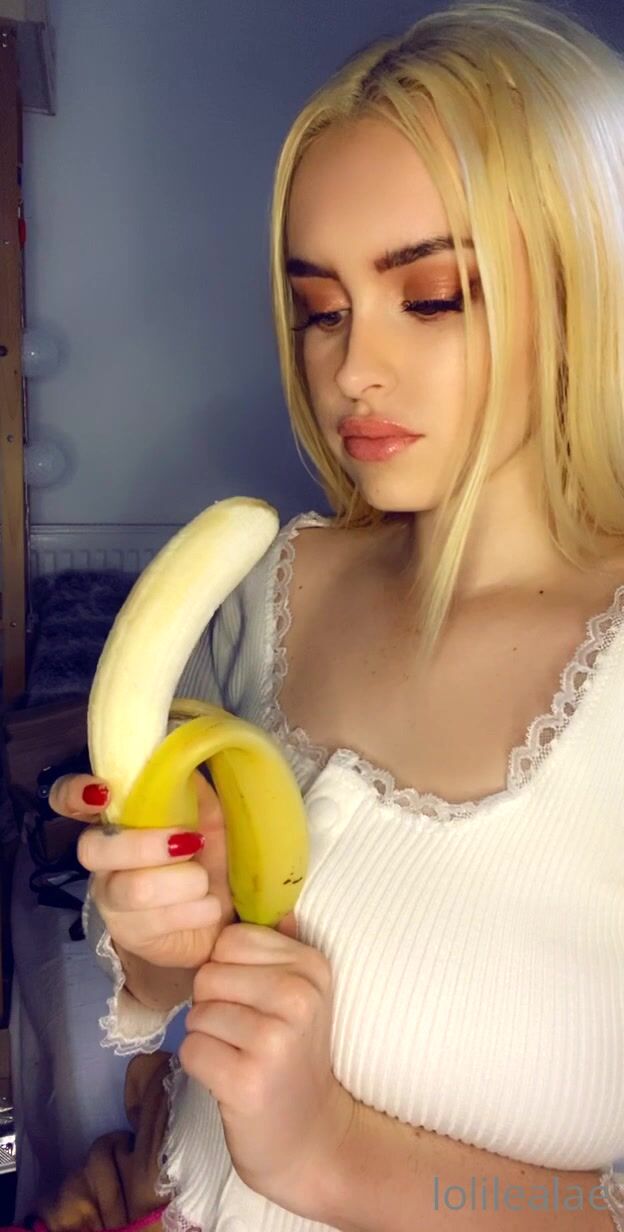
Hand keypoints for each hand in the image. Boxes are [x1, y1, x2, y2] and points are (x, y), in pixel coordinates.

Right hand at [49, 770, 235, 969]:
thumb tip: (189, 758)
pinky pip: (158, 922)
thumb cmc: (206, 860)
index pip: (68, 800)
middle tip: (189, 842)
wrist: (216, 922)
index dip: (73, 793)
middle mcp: (103, 860)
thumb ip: (194, 791)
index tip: (103, 792)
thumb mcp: (208, 819)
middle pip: (93, 849)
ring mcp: (112, 900)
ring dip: (183, 882)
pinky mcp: (129, 935)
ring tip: (205, 883)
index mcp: (116, 821)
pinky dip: (197, 910)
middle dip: (145, 845)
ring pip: (133, 889)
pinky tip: (209, 907)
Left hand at [179, 919, 355, 1214]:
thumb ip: (285, 950)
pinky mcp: (248, 1081)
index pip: (230, 939)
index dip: (226, 970)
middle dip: (213, 1005)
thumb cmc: (295, 1058)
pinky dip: (201, 1066)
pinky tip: (229, 1079)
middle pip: (209, 974)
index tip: (252, 1000)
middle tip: (244, 1034)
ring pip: (197, 1013)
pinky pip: (191, 1050)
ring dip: (207, 1038)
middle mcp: (299, 997)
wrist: (311, 1137)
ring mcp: (275, 1041)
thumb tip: (279, 908)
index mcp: (312, 966)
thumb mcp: (304, 996)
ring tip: (239, 1056)